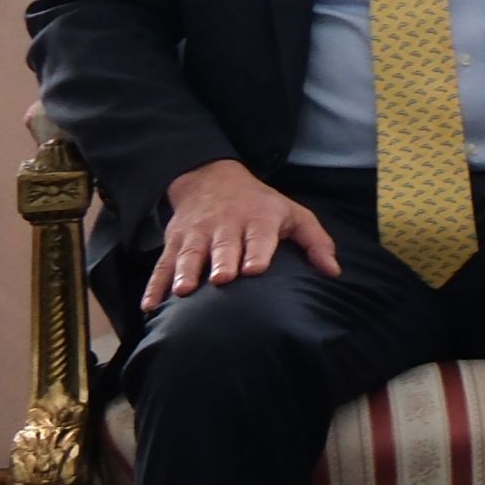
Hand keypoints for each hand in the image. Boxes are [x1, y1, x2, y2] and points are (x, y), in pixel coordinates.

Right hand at [150, 160, 338, 309]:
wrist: (211, 179)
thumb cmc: (261, 206)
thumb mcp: (293, 214)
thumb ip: (316, 242)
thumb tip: (334, 272)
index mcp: (258, 220)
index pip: (259, 237)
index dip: (256, 252)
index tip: (253, 270)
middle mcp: (225, 226)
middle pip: (222, 246)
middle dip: (221, 262)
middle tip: (221, 279)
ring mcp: (197, 235)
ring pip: (189, 255)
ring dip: (185, 272)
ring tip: (183, 291)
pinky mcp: (175, 242)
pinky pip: (162, 265)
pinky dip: (155, 285)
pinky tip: (150, 306)